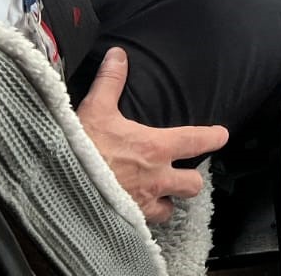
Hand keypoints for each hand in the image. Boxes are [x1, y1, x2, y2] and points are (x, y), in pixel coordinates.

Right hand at [75, 48, 228, 223]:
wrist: (58, 186)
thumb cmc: (80, 148)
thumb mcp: (96, 108)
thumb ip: (111, 81)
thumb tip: (118, 54)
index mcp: (155, 147)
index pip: (196, 141)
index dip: (213, 137)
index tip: (221, 135)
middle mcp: (156, 178)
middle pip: (193, 184)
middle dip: (191, 179)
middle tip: (182, 172)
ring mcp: (144, 203)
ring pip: (171, 208)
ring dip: (168, 201)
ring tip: (159, 193)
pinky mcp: (128, 221)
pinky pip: (146, 224)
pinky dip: (145, 217)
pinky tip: (136, 211)